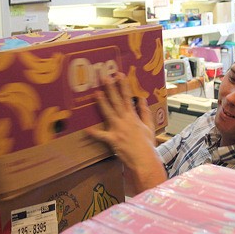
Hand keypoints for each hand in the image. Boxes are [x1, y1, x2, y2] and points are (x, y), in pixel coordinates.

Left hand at [86, 72, 166, 193]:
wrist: (145, 159)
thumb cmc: (147, 144)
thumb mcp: (149, 126)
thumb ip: (145, 112)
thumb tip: (142, 99)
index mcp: (133, 116)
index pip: (127, 97)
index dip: (123, 85)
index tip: (119, 74)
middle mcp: (125, 120)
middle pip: (116, 101)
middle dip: (111, 88)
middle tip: (105, 77)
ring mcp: (118, 129)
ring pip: (108, 113)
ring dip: (102, 102)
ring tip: (96, 92)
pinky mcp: (113, 140)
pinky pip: (101, 136)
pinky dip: (93, 133)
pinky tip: (85, 128)